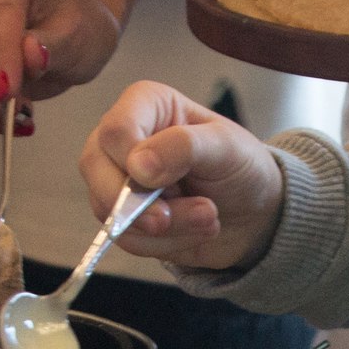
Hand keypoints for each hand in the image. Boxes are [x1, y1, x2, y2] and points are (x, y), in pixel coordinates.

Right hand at [78, 82, 283, 269]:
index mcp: (144, 105)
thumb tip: (137, 166)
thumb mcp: (226, 147)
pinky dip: (166, 243)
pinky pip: (125, 238)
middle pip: (95, 169)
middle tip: (193, 212)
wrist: (254, 213)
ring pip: (111, 210)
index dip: (136, 161)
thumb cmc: (240, 166)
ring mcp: (116, 179)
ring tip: (209, 217)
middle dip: (144, 203)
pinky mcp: (123, 217)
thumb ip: (183, 146)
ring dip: (169, 226)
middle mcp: (120, 139)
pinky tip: (194, 230)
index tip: (170, 182)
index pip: (116, 130)